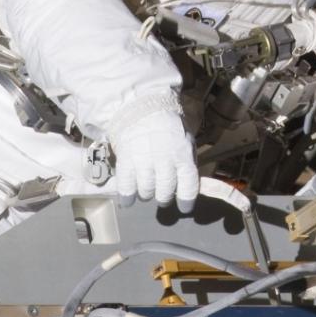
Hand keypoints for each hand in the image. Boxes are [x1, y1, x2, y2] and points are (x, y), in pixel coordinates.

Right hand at [108, 91, 198, 212]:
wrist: (142, 108)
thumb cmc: (168, 127)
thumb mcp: (186, 141)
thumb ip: (187, 163)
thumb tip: (190, 187)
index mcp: (182, 154)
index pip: (188, 186)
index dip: (186, 200)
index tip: (184, 208)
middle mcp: (164, 160)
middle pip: (164, 192)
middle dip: (164, 196)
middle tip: (162, 192)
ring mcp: (144, 161)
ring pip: (146, 192)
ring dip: (146, 193)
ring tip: (146, 184)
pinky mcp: (126, 162)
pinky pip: (126, 188)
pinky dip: (127, 197)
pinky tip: (128, 198)